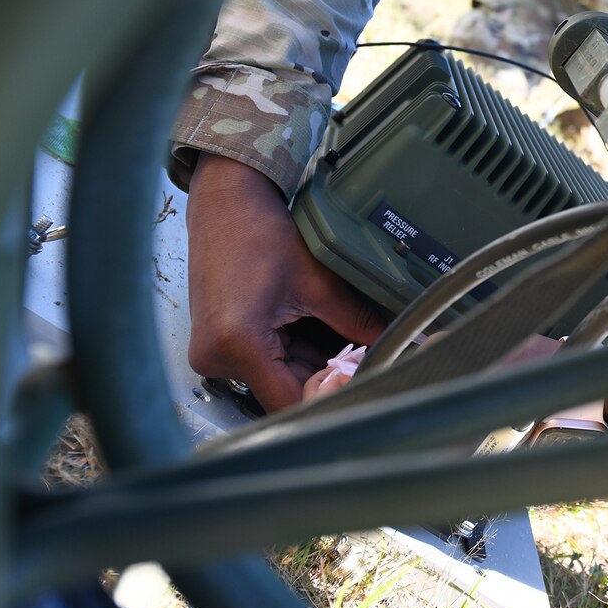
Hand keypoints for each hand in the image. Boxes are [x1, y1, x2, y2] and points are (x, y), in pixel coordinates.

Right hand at [185, 154, 388, 411]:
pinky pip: (265, 361)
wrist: (225, 205)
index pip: (289, 402)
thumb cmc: (259, 233)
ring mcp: (214, 353)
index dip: (329, 396)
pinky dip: (293, 350)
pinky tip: (313, 327)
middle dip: (324, 376)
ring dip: (309, 361)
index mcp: (238, 345)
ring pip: (277, 377)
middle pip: (284, 390)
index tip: (360, 384)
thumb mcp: (317, 282)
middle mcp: (217, 358)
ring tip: (337, 334)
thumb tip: (394, 343)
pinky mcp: (218, 344)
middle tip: (360, 355)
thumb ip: (356, 321)